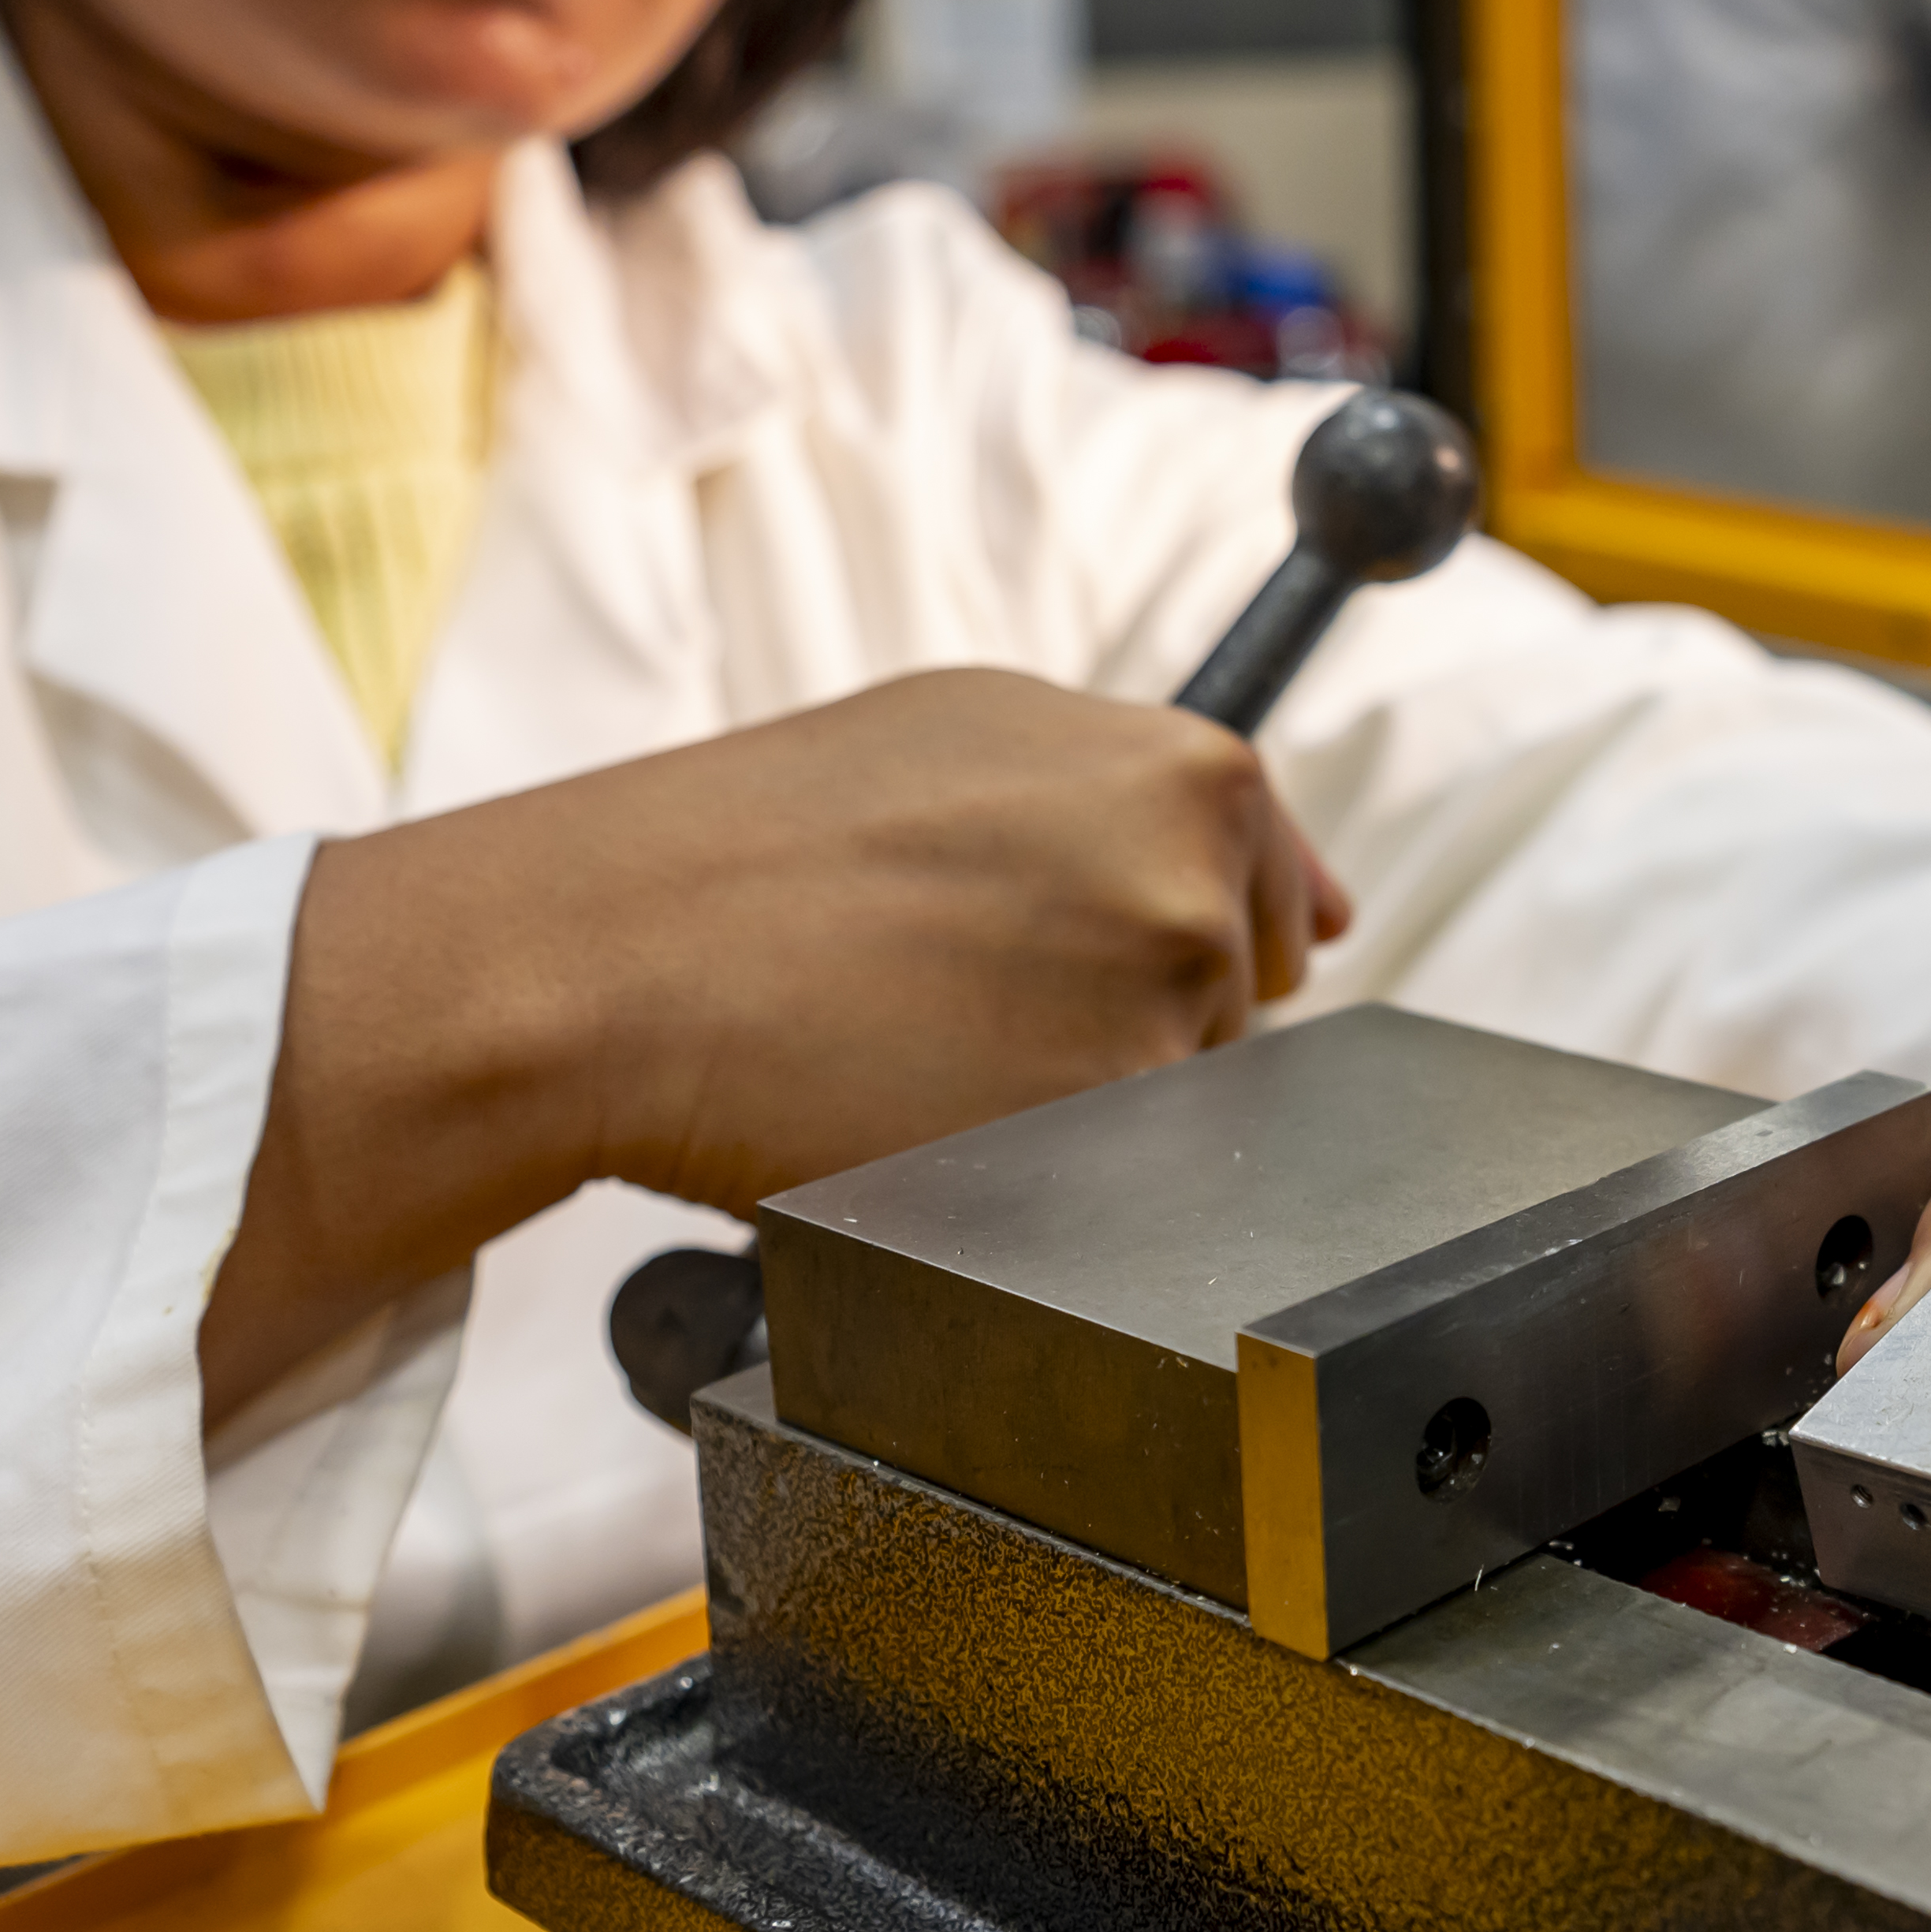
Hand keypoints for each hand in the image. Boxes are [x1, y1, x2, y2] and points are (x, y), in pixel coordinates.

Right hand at [200, 670, 1345, 1425]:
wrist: (609, 957)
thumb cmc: (762, 847)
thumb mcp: (980, 740)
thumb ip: (1157, 804)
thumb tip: (1321, 907)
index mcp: (1191, 774)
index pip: (1275, 907)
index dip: (1157, 944)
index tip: (1066, 952)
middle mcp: (1194, 888)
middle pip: (1230, 1013)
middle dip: (1125, 1021)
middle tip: (964, 997)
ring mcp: (1154, 1022)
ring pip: (1171, 1109)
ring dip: (1075, 1102)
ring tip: (925, 1047)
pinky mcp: (1095, 1148)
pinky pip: (1111, 1191)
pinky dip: (1035, 1181)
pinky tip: (926, 1116)